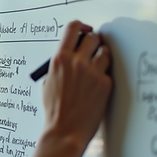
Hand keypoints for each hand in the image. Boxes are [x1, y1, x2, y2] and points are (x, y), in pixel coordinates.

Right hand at [41, 21, 112, 146]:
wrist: (65, 130)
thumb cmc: (55, 110)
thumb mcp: (48, 82)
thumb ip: (59, 65)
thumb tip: (70, 55)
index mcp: (60, 59)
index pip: (73, 28)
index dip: (82, 26)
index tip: (85, 29)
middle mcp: (77, 62)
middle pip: (93, 38)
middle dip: (94, 42)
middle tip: (93, 49)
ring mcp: (93, 72)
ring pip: (105, 52)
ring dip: (102, 56)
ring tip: (97, 67)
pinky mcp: (105, 84)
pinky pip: (108, 72)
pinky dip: (103, 76)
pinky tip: (96, 86)